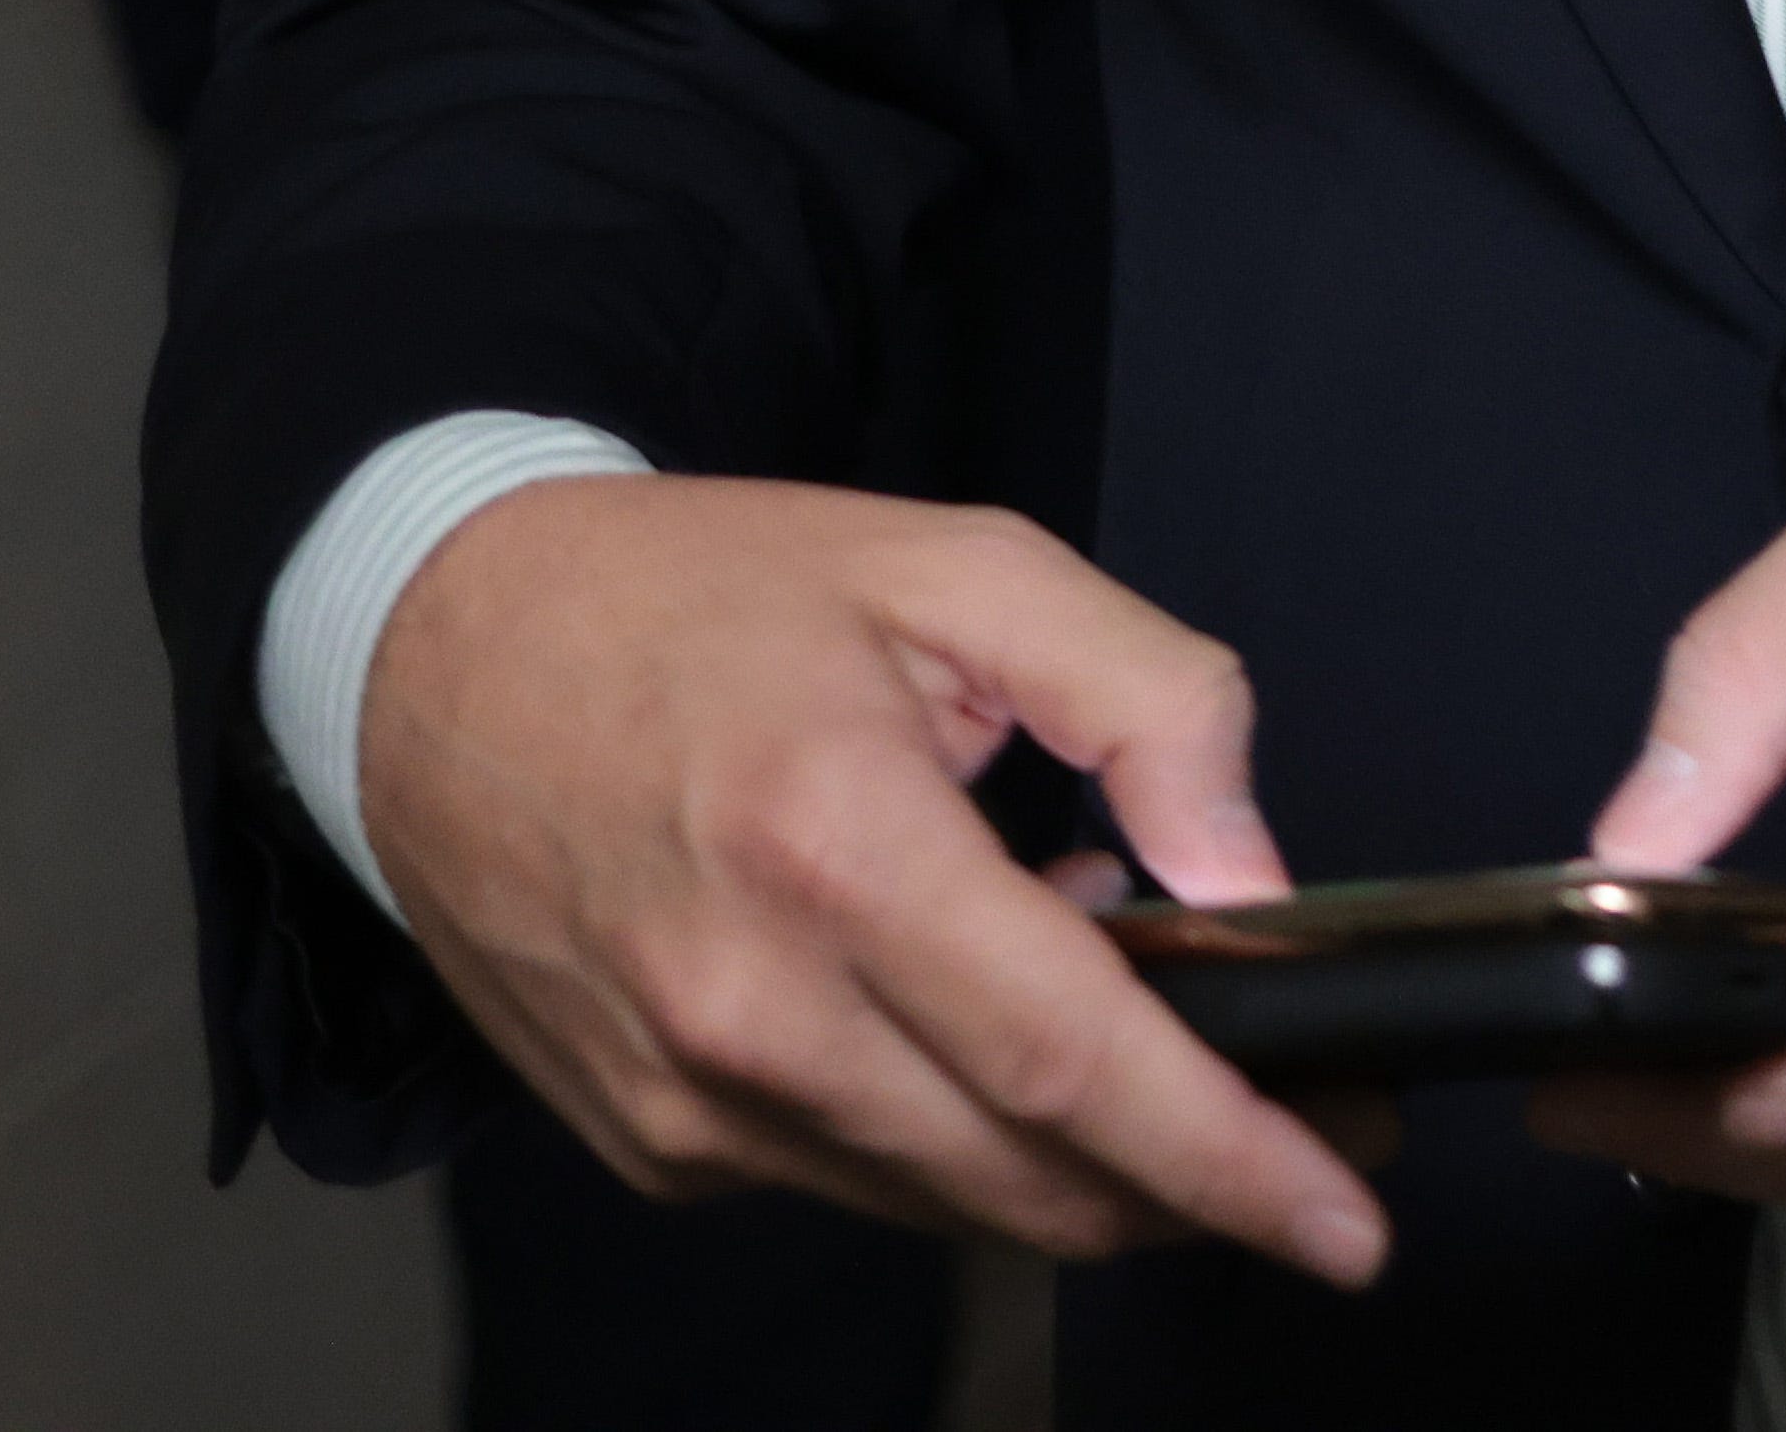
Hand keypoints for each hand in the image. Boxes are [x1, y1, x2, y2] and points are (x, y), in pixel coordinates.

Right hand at [360, 475, 1392, 1276]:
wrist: (438, 656)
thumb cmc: (702, 600)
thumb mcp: (957, 567)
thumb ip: (1146, 699)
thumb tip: (1249, 875)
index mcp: (837, 847)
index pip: (1072, 1060)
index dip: (1228, 1157)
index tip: (1347, 1217)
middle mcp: (750, 1009)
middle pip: (1028, 1173)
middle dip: (1195, 1186)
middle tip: (1307, 1133)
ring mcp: (688, 1100)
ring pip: (951, 1203)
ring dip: (1077, 1159)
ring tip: (1125, 1022)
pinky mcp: (652, 1144)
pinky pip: (855, 1182)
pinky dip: (953, 1135)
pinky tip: (972, 1020)